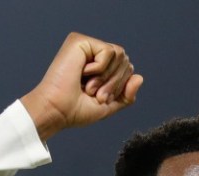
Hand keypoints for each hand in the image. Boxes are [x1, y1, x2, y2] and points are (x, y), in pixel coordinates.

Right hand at [21, 32, 143, 140]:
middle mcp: (93, 53)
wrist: (58, 111)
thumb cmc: (76, 110)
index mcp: (99, 66)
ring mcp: (86, 46)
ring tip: (89, 86)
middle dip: (115, 83)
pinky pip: (109, 51)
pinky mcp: (80, 41)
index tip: (100, 98)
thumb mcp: (108, 105)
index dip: (120, 87)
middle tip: (94, 94)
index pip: (127, 69)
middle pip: (126, 61)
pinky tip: (83, 73)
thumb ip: (126, 94)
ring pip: (120, 55)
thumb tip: (140, 77)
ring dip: (107, 78)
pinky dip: (100, 69)